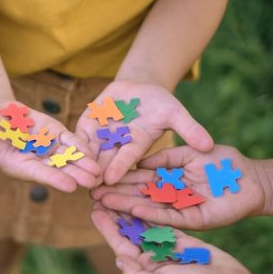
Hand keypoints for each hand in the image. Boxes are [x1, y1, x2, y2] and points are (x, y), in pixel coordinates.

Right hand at [0, 100, 100, 191]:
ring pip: (68, 158)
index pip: (39, 174)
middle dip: (76, 175)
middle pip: (59, 169)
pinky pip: (69, 141)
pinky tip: (95, 152)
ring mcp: (46, 148)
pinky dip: (81, 146)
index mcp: (18, 166)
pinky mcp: (53, 134)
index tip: (70, 186)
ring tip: (100, 171)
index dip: (54, 179)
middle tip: (93, 182)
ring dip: (83, 164)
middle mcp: (35, 161)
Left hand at [74, 80, 212, 185]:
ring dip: (80, 162)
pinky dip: (70, 143)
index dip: (118, 168)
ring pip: (88, 152)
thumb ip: (189, 128)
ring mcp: (101, 138)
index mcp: (137, 146)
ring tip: (70, 171)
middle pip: (104, 162)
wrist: (138, 87)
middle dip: (94, 173)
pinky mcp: (87, 127)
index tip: (111, 178)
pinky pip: (77, 136)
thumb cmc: (160, 102)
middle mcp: (117, 147)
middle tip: (84, 186)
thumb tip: (210, 145)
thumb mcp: (175, 112)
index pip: (126, 160)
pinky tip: (62, 151)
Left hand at [91, 206, 257, 273]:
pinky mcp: (184, 240)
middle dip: (116, 215)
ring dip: (132, 209)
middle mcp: (153, 259)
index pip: (120, 246)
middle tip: (102, 193)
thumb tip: (119, 259)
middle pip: (130, 233)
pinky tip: (142, 196)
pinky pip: (164, 222)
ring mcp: (168, 248)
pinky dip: (153, 211)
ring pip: (145, 225)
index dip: (107, 228)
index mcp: (144, 271)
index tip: (94, 210)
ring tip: (119, 191)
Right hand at [92, 145, 268, 229]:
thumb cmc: (225, 162)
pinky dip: (151, 213)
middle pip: (138, 196)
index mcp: (169, 180)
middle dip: (115, 195)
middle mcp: (171, 197)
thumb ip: (166, 157)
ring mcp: (180, 210)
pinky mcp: (193, 220)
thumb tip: (140, 163)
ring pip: (148, 208)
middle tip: (91, 194)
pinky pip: (169, 217)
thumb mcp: (190, 153)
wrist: (254, 179)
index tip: (100, 177)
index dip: (120, 179)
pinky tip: (132, 209)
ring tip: (103, 204)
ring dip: (126, 206)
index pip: (139, 180)